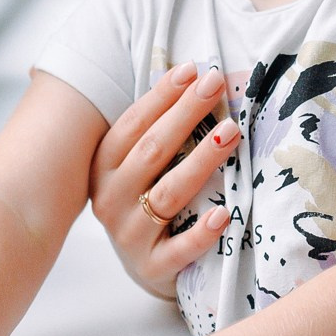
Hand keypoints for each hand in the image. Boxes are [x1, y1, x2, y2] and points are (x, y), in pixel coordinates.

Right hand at [88, 62, 238, 298]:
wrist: (146, 265)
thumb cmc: (147, 201)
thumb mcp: (142, 166)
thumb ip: (159, 131)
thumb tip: (196, 78)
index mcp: (104, 167)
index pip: (133, 125)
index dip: (162, 96)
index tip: (192, 69)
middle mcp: (111, 199)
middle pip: (151, 151)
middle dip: (185, 114)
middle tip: (215, 84)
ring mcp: (130, 234)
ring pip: (168, 193)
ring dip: (201, 160)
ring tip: (231, 133)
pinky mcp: (152, 267)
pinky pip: (179, 249)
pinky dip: (201, 232)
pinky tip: (223, 214)